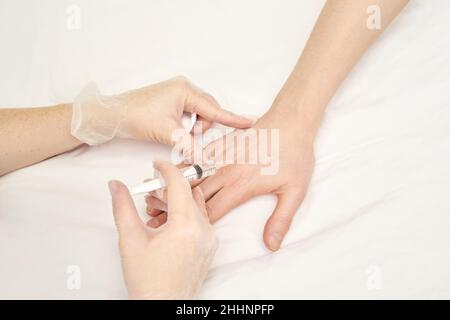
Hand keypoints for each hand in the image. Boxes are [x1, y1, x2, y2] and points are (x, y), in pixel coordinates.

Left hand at [71, 76, 251, 146]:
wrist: (113, 114)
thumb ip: (189, 146)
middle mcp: (184, 88)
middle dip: (204, 128)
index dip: (232, 119)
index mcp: (185, 91)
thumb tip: (205, 160)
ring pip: (199, 113)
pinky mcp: (172, 98)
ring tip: (181, 137)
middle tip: (194, 141)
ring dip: (195, 127)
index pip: (214, 109)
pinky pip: (190, 112)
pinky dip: (188, 124)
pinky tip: (177, 131)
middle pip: (208, 111)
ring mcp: (178, 92)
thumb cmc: (136, 117)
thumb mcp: (167, 134)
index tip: (249, 122)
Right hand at [108, 161, 216, 299]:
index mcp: (186, 226)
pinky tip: (164, 224)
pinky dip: (183, 215)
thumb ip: (122, 206)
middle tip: (147, 191)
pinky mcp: (209, 247)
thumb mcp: (130, 239)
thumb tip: (116, 185)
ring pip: (194, 207)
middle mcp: (203, 231)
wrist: (163, 305)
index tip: (156, 164)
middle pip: (187, 195)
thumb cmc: (148, 280)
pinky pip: (199, 221)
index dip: (166, 169)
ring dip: (174, 202)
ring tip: (152, 210)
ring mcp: (209, 239)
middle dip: (166, 189)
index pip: (179, 184)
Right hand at [146, 107, 314, 250]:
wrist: (292, 120)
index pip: (210, 212)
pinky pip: (197, 158)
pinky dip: (183, 167)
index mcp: (240, 186)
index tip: (178, 232)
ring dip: (173, 188)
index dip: (193, 225)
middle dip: (173, 209)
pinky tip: (173, 173)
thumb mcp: (295, 192)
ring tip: (153, 198)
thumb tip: (271, 245)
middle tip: (154, 217)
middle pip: (193, 196)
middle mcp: (226, 172)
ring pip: (190, 176)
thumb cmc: (294, 154)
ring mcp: (222, 157)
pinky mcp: (223, 146)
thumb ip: (280, 220)